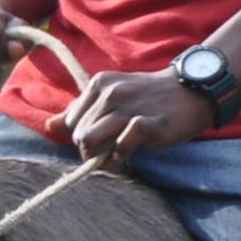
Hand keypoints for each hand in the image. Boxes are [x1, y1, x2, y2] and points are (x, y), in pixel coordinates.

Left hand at [60, 71, 214, 170]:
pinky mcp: (145, 124)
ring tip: (120, 152)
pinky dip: (122, 155)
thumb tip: (49, 127)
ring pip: (89, 141)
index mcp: (98, 84)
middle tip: (113, 147)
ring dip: (102, 155)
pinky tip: (133, 150)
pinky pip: (120, 147)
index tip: (102, 139)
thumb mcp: (111, 98)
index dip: (82, 137)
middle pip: (78, 135)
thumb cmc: (149, 98)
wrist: (191, 91)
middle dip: (92, 149)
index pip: (71, 122)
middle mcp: (109, 93)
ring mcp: (127, 107)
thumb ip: (80, 112)